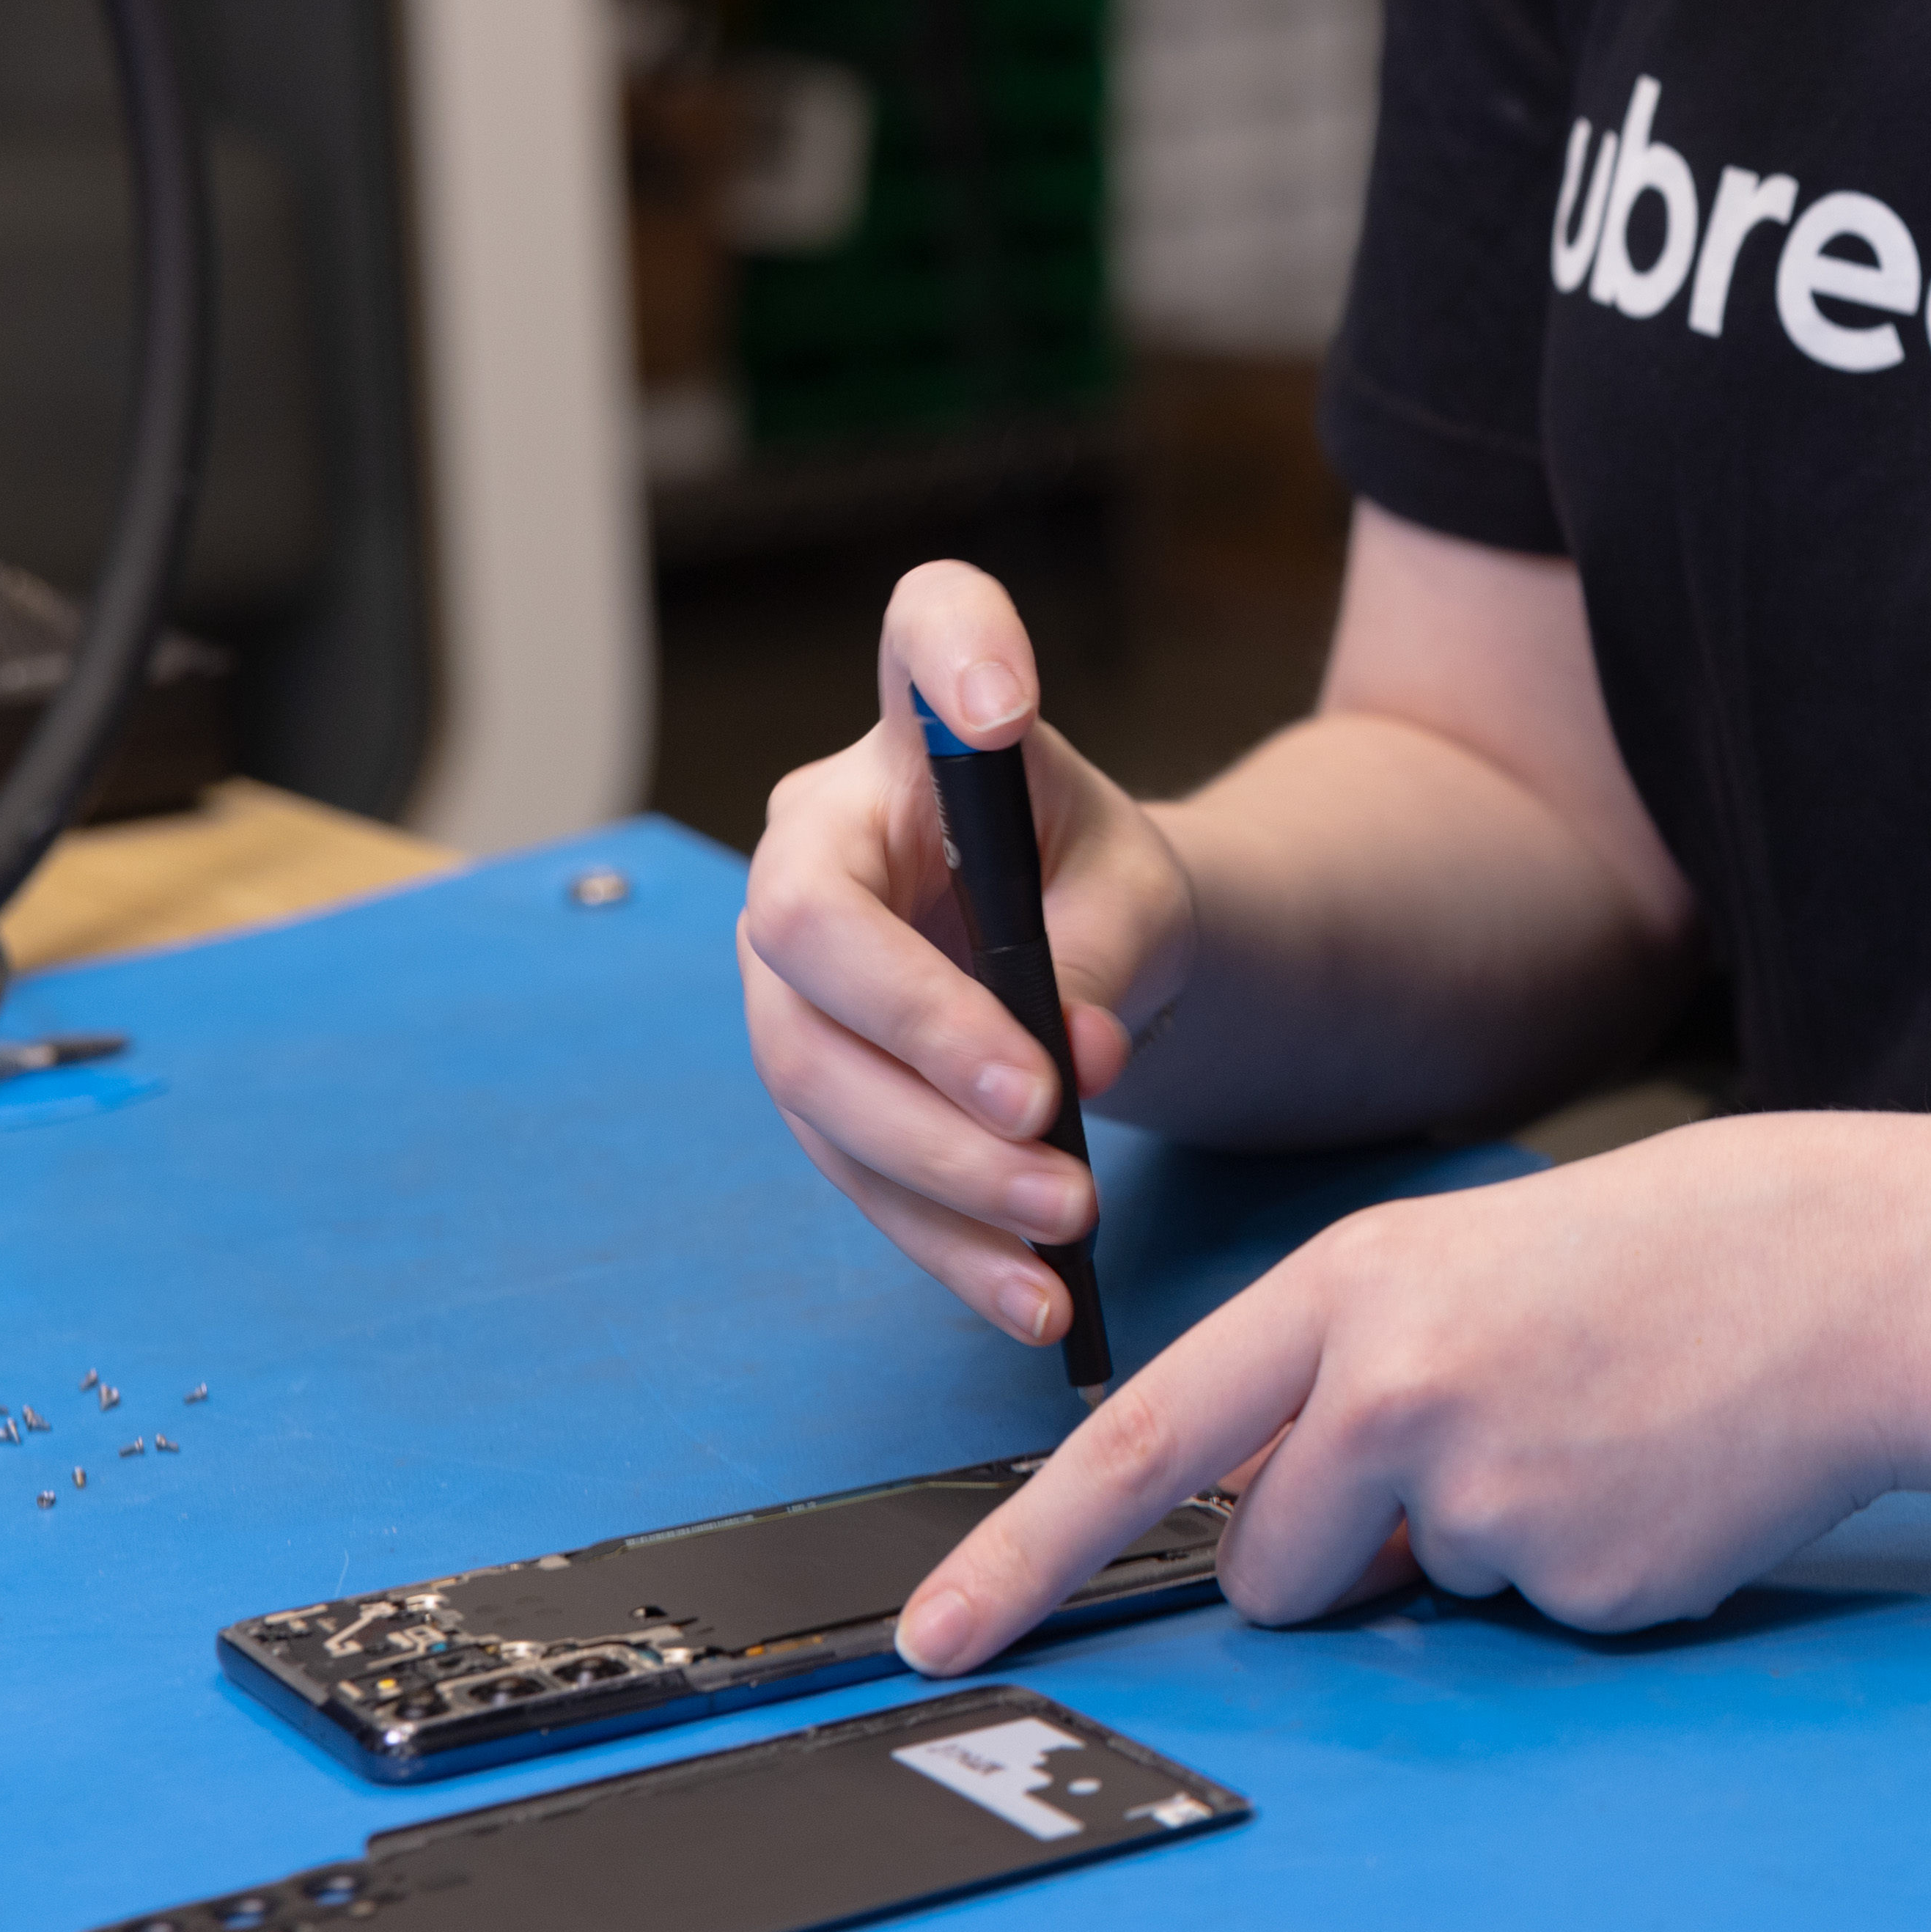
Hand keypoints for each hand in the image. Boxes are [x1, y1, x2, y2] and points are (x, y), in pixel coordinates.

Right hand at [737, 560, 1198, 1347]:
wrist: (1079, 964)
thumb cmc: (1098, 887)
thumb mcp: (1141, 888)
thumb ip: (1111, 945)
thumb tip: (1079, 1058)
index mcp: (911, 743)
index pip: (922, 634)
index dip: (952, 649)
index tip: (1000, 700)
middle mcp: (817, 844)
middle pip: (818, 938)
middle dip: (926, 1037)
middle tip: (1044, 1111)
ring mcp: (789, 977)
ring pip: (820, 1081)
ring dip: (940, 1168)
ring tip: (1062, 1223)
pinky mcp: (813, 1089)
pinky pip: (857, 1175)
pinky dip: (946, 1243)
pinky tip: (1029, 1297)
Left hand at [890, 1109, 1930, 1671]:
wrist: (1855, 1275)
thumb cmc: (1671, 1257)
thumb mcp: (1471, 1268)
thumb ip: (1351, 1381)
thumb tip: (1298, 1534)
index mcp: (1357, 1291)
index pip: (1145, 1437)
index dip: (1025, 1547)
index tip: (935, 1627)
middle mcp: (1396, 1390)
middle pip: (1273, 1561)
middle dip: (1337, 1558)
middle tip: (1482, 1452)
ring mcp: (1487, 1495)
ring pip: (1420, 1590)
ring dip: (1484, 1547)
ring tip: (1602, 1435)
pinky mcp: (1578, 1581)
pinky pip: (1532, 1616)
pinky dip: (1588, 1568)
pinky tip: (1660, 1475)